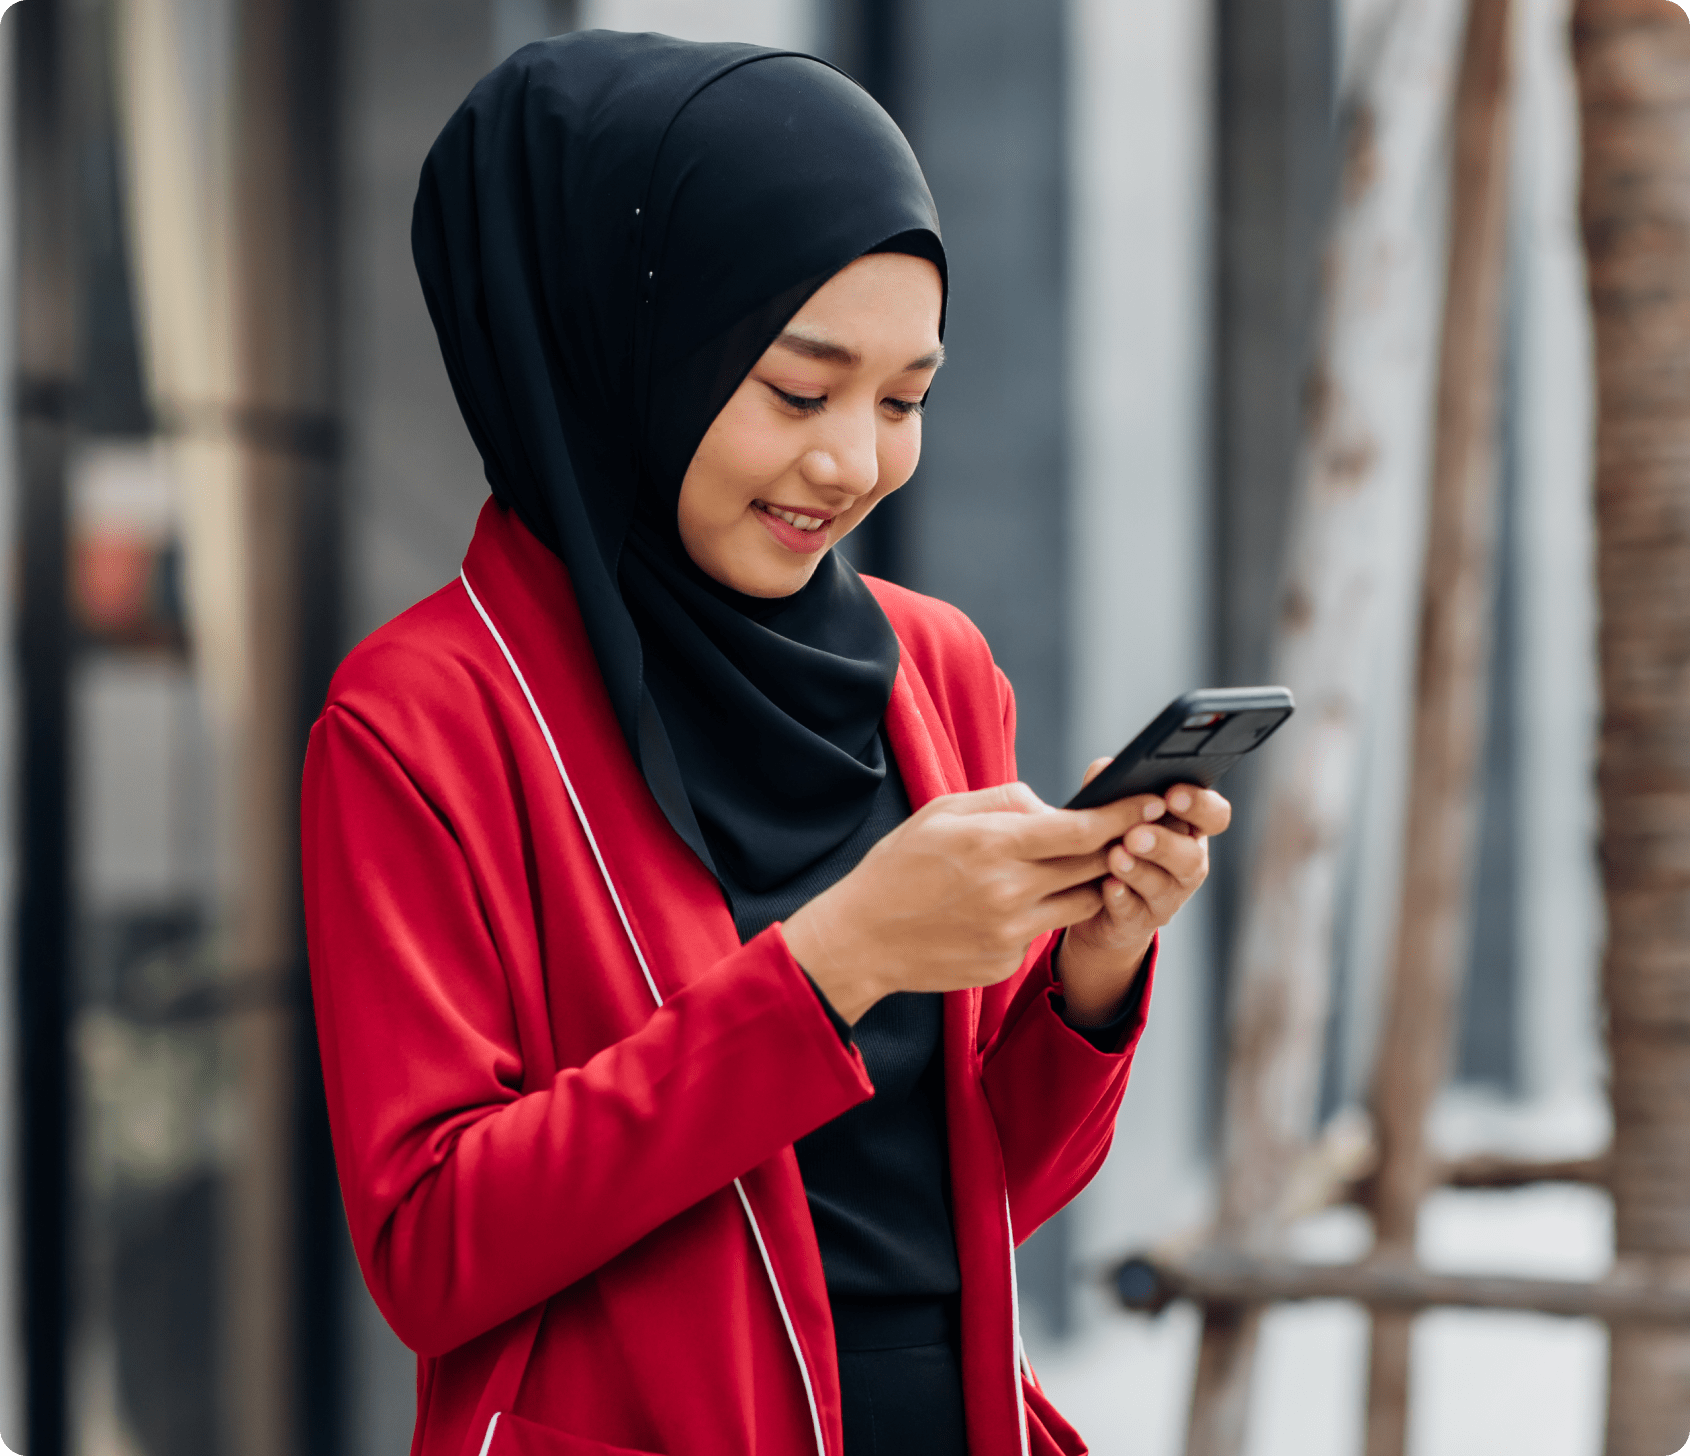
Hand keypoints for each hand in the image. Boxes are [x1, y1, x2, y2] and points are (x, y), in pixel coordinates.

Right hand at [783, 782, 1150, 1023]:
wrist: (861, 939)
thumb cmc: (899, 866)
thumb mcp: (943, 812)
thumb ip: (1006, 801)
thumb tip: (1054, 806)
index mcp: (994, 845)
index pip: (1082, 830)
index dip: (1124, 815)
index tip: (1150, 801)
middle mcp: (1010, 891)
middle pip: (1093, 866)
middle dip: (1118, 845)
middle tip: (1134, 829)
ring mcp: (1011, 932)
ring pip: (1081, 902)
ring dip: (1088, 881)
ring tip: (1073, 865)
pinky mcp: (1007, 962)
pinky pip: (1044, 931)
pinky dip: (1041, 913)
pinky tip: (1008, 905)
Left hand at [1055, 769, 1231, 1025]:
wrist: (1091, 897)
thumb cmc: (1110, 838)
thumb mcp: (1111, 809)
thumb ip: (1111, 785)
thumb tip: (1106, 768)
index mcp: (1188, 827)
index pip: (1214, 815)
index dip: (1200, 805)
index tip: (1172, 794)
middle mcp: (1186, 863)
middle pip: (1191, 856)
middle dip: (1164, 844)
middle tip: (1136, 833)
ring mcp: (1166, 896)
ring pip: (1162, 886)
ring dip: (1139, 870)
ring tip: (1116, 856)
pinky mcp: (1138, 922)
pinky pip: (1132, 913)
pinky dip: (1120, 899)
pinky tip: (1107, 886)